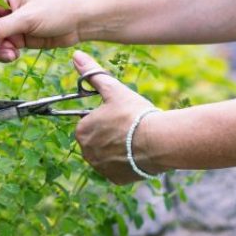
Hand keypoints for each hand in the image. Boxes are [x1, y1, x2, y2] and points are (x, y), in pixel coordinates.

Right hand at [0, 0, 83, 62]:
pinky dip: (5, 54)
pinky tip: (16, 55)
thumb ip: (1, 28)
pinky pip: (2, 48)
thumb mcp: (27, 19)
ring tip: (10, 56)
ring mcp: (9, 23)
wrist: (80, 22)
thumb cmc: (56, 10)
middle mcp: (2, 7)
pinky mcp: (17, 37)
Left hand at [73, 51, 165, 184]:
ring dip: (118, 149)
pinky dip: (127, 163)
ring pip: (108, 155)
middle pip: (98, 140)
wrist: (159, 141)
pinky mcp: (115, 179)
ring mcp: (100, 168)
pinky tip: (138, 154)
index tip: (120, 116)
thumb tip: (76, 56)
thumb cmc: (134, 113)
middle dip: (111, 135)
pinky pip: (119, 170)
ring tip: (135, 140)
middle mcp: (86, 153)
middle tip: (130, 128)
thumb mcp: (113, 90)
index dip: (106, 118)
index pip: (90, 123)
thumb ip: (93, 74)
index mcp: (81, 131)